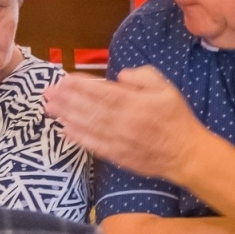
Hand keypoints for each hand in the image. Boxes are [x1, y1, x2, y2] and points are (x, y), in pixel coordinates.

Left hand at [43, 66, 209, 182]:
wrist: (186, 154)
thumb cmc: (176, 118)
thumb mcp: (166, 88)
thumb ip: (143, 76)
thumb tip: (120, 77)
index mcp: (137, 103)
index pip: (104, 92)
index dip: (82, 86)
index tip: (65, 80)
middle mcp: (125, 122)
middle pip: (91, 109)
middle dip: (67, 100)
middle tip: (48, 92)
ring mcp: (120, 141)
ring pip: (89, 127)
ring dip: (67, 117)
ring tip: (50, 108)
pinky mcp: (118, 156)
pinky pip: (94, 146)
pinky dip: (78, 138)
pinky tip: (64, 130)